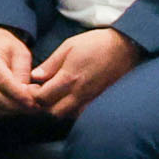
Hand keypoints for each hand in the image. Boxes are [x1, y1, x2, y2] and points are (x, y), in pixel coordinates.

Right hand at [0, 27, 40, 116]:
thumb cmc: (6, 46)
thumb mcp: (20, 52)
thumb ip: (22, 71)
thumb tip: (27, 92)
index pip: (3, 83)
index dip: (20, 96)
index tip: (35, 103)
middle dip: (18, 107)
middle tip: (36, 108)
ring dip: (10, 112)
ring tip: (27, 109)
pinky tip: (14, 109)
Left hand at [26, 26, 141, 117]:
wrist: (126, 47)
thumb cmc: (96, 43)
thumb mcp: (68, 46)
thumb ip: (50, 64)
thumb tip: (35, 76)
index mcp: (69, 78)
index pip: (42, 98)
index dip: (32, 94)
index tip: (32, 86)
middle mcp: (79, 92)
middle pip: (53, 112)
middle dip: (44, 105)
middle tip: (42, 92)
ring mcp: (91, 97)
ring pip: (68, 115)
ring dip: (58, 108)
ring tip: (56, 95)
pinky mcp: (99, 99)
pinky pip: (81, 112)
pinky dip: (72, 109)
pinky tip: (70, 96)